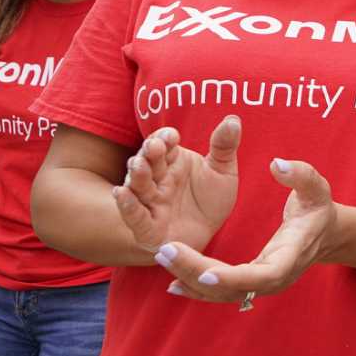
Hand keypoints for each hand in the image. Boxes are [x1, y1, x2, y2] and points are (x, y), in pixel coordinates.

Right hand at [111, 117, 241, 256]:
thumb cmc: (210, 201)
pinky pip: (135, 216)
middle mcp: (157, 180)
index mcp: (172, 162)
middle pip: (149, 162)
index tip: (172, 135)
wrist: (206, 236)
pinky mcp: (147, 229)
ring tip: (138, 165)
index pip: (164, 145)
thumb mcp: (223, 172)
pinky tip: (121, 193)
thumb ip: (224, 146)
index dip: (165, 138)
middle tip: (155, 146)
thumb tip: (234, 119)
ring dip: (137, 175)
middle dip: (150, 153)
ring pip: (139, 186)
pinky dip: (127, 206)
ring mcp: (151, 203)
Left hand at [152, 157, 337, 305]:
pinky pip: (221, 292)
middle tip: (165, 251)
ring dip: (190, 278)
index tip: (205, 272)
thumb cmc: (318, 208)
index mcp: (291, 256)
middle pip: (233, 288)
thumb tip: (277, 165)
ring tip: (163, 258)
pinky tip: (173, 282)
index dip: (233, 278)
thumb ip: (300, 175)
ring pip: (222, 293)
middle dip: (196, 272)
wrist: (325, 234)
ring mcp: (262, 285)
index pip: (262, 276)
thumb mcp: (316, 187)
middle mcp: (275, 278)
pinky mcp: (251, 284)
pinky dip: (196, 289)